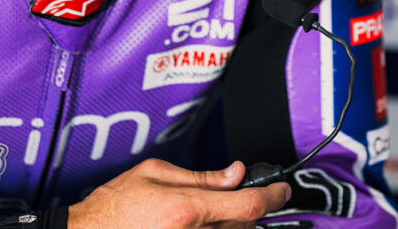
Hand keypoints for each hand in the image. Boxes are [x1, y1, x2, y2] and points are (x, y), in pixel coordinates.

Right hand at [68, 159, 290, 227]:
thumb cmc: (116, 205)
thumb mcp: (157, 173)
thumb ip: (202, 176)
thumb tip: (236, 172)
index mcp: (187, 208)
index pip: (249, 204)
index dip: (273, 195)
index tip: (281, 189)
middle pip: (246, 225)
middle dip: (249, 208)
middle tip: (233, 196)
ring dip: (234, 225)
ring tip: (208, 213)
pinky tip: (205, 224)